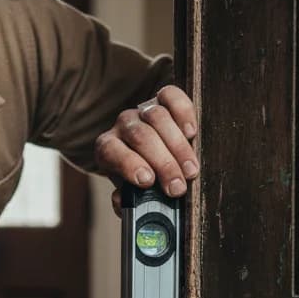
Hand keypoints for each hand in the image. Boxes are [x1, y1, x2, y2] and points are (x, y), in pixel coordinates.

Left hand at [92, 85, 199, 214]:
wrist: (147, 156)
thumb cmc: (138, 180)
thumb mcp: (129, 194)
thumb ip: (124, 200)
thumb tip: (121, 201)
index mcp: (107, 148)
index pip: (110, 150)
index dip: (128, 164)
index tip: (148, 181)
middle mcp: (123, 126)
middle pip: (140, 136)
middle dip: (162, 163)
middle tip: (178, 187)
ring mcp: (143, 110)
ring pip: (157, 117)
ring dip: (177, 146)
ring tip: (191, 171)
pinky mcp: (162, 99)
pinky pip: (171, 96)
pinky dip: (183, 112)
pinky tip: (191, 133)